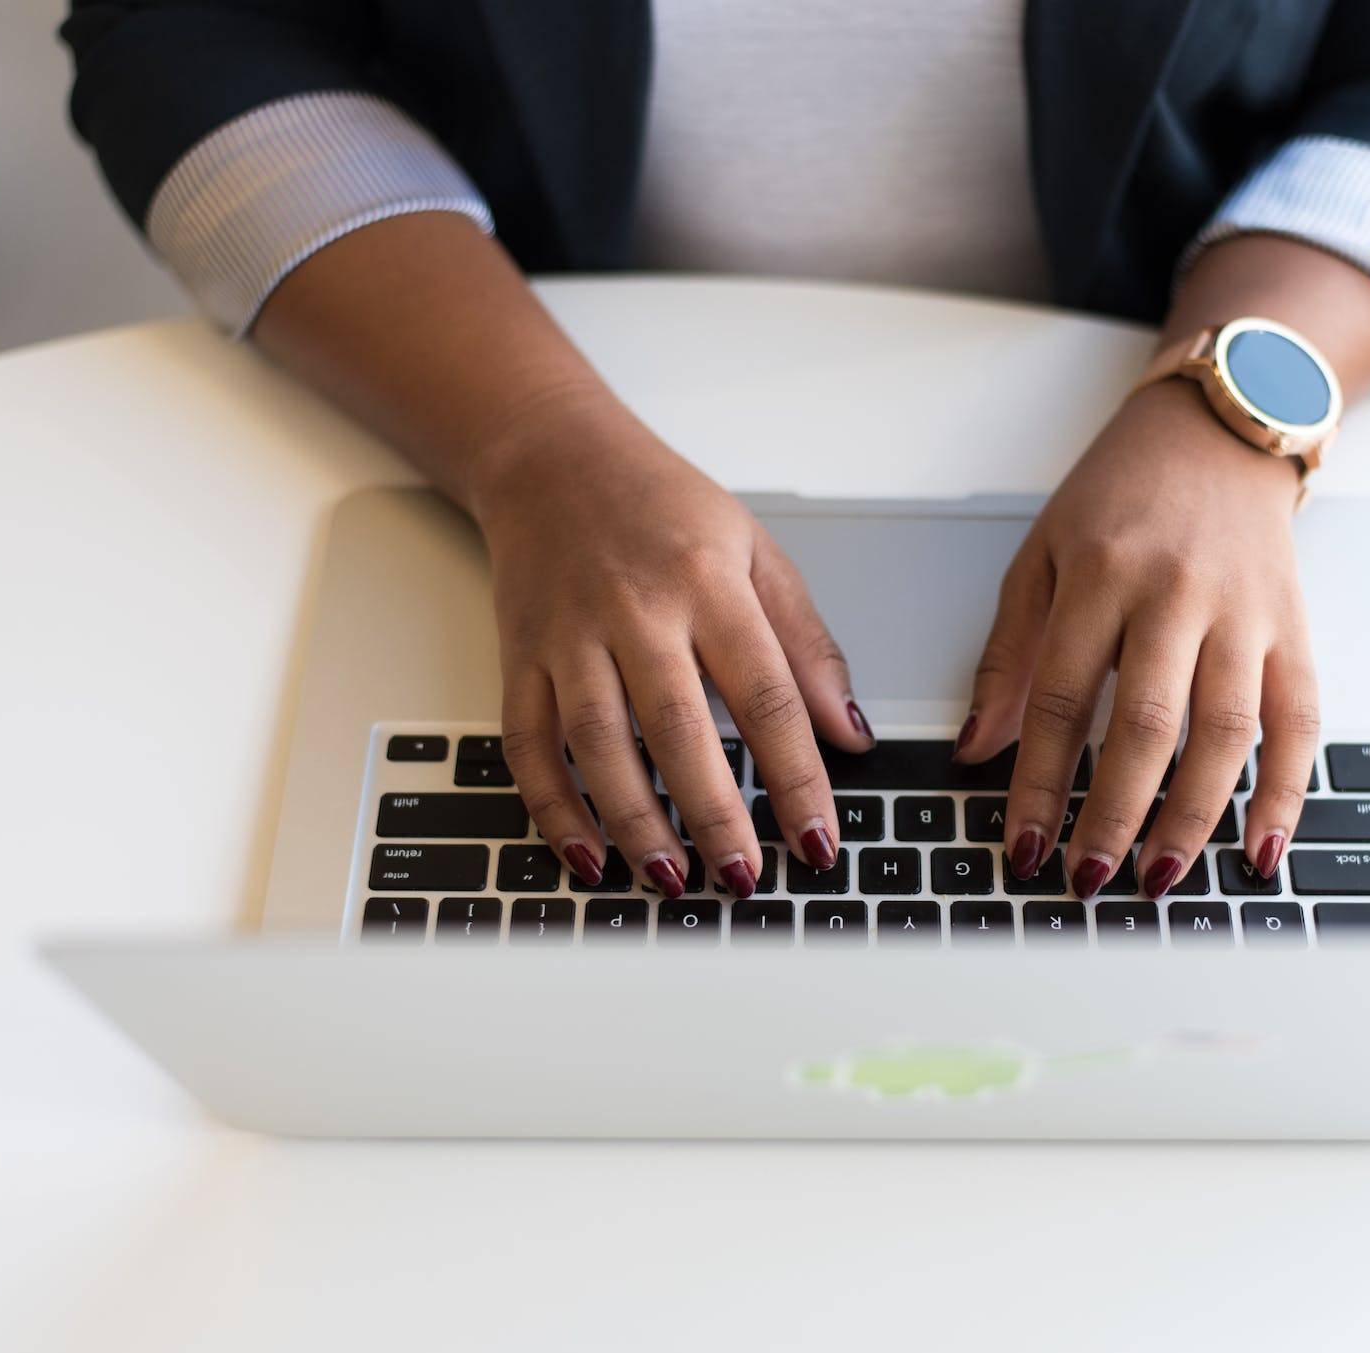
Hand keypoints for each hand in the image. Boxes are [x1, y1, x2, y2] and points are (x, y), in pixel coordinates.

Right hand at [472, 388, 871, 897]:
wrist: (550, 457)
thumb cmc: (662, 507)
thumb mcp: (756, 551)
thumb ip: (806, 645)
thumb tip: (851, 734)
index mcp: (709, 583)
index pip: (767, 694)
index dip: (797, 777)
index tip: (820, 841)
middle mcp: (636, 610)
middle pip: (679, 728)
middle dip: (715, 814)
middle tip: (745, 878)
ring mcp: (569, 636)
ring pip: (598, 745)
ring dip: (635, 822)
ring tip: (672, 879)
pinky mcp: (519, 656)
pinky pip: (529, 744)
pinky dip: (553, 808)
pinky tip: (588, 855)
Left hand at [958, 379, 1319, 897]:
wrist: (1220, 430)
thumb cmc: (1123, 495)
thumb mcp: (1043, 555)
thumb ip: (1009, 656)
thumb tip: (977, 750)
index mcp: (1103, 573)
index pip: (1061, 696)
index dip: (1037, 780)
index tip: (1022, 844)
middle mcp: (1178, 594)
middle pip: (1147, 724)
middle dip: (1113, 813)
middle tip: (1088, 878)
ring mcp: (1245, 614)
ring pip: (1225, 732)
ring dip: (1192, 818)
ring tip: (1157, 878)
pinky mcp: (1296, 628)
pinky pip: (1299, 722)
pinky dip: (1286, 793)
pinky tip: (1260, 849)